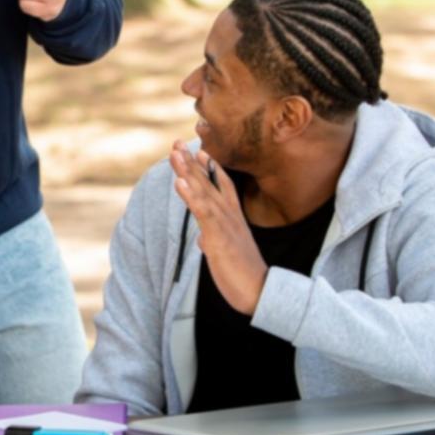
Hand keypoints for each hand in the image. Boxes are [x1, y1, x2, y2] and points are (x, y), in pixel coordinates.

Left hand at [169, 141, 267, 314]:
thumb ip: (213, 240)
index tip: (198, 150)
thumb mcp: (225, 252)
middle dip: (191, 162)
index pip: (220, 186)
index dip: (209, 168)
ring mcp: (225, 224)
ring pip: (204, 192)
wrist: (259, 291)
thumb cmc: (242, 273)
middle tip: (176, 143)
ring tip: (175, 153)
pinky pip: (203, 213)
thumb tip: (203, 239)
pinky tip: (180, 182)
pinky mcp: (219, 237)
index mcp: (232, 218)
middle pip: (208, 183)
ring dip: (188, 171)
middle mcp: (230, 215)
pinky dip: (191, 196)